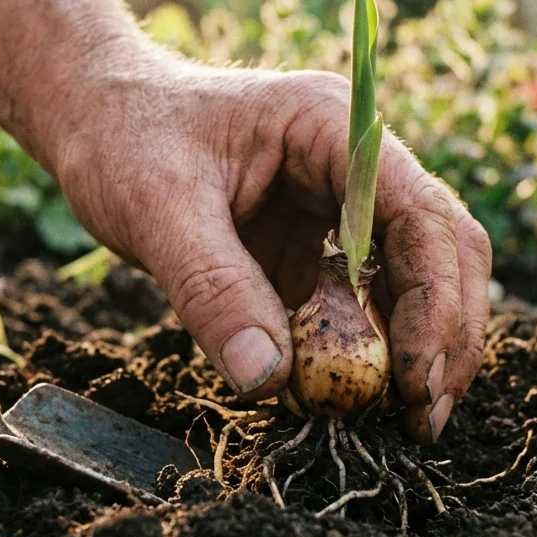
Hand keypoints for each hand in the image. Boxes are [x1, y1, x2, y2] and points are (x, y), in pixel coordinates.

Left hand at [49, 52, 491, 442]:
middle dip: (444, 336)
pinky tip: (349, 397)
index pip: (421, 215)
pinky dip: (363, 352)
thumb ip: (212, 289)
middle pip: (442, 249)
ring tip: (402, 422)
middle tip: (422, 420)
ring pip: (414, 279)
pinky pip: (359, 304)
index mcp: (334, 128)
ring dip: (416, 350)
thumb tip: (266, 381)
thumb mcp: (156, 208)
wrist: (91, 114)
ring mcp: (337, 207)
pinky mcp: (312, 246)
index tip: (413, 381)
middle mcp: (353, 165)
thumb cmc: (122, 136)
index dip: (435, 302)